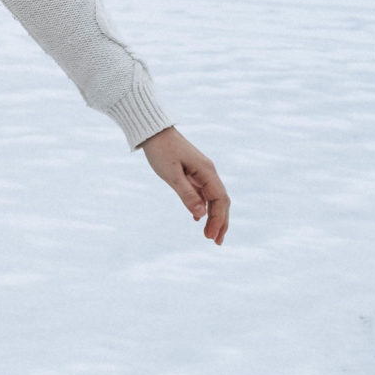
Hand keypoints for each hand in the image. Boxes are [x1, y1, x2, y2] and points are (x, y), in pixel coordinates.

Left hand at [140, 126, 229, 244]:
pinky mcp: (193, 173)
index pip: (219, 200)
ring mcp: (202, 173)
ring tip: (210, 235)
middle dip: (220, 222)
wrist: (153, 131)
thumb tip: (201, 215)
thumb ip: (186, 194)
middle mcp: (208, 172)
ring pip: (213, 198)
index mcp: (207, 172)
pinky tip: (199, 219)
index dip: (218, 220)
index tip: (211, 237)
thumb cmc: (161, 151)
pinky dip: (204, 208)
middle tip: (216, 242)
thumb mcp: (171, 175)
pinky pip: (203, 193)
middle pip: (221, 201)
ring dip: (213, 217)